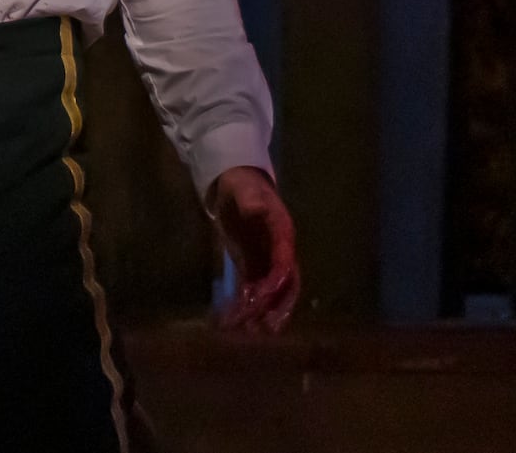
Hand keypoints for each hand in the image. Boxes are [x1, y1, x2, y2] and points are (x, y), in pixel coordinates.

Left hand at [207, 165, 298, 332]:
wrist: (236, 184)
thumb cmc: (243, 185)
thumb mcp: (245, 189)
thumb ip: (251, 199)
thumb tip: (256, 207)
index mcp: (283, 235)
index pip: (284, 263)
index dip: (277, 281)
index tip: (265, 296)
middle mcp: (279, 253)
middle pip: (284, 286)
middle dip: (277, 308)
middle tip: (267, 328)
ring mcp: (264, 261)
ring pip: (267, 293)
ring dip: (258, 312)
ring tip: (246, 330)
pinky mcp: (249, 264)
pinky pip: (249, 288)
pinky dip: (242, 304)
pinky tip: (231, 318)